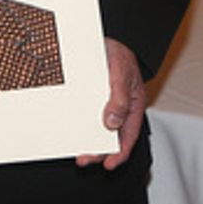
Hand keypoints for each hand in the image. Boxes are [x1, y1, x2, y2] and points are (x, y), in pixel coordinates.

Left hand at [76, 37, 145, 170]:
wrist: (110, 39)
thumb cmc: (121, 56)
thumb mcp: (122, 76)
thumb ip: (119, 100)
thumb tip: (112, 123)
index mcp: (131, 108)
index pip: (127, 136)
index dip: (119, 153)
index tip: (109, 164)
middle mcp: (117, 108)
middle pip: (109, 135)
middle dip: (98, 150)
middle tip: (84, 159)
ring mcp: (104, 102)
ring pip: (96, 125)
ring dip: (87, 137)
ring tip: (75, 148)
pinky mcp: (90, 95)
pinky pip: (85, 111)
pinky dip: (79, 121)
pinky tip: (71, 127)